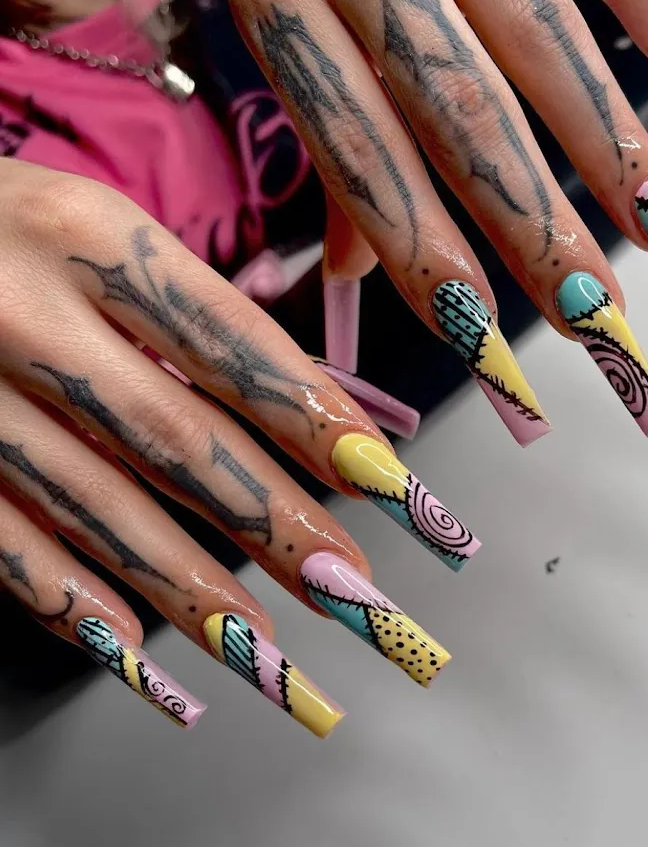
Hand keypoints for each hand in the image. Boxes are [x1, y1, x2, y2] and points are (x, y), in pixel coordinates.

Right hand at [0, 159, 476, 734]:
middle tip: (350, 585)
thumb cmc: (8, 234)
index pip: (230, 339)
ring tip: (263, 644)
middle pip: (175, 436)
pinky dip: (68, 596)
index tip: (382, 478)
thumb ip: (182, 309)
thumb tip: (299, 404)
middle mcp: (26, 311)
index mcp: (89, 234)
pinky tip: (132, 645)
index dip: (311, 415)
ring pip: (97, 503)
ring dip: (188, 585)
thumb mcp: (95, 231)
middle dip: (272, 521)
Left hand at [223, 0, 647, 438]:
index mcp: (281, 8)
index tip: (485, 341)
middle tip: (596, 312)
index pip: (361, 160)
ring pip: (541, 38)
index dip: (423, 256)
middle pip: (462, 112)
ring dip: (611, 141)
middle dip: (537, 223)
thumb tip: (355, 274)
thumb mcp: (282, 41)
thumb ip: (325, 155)